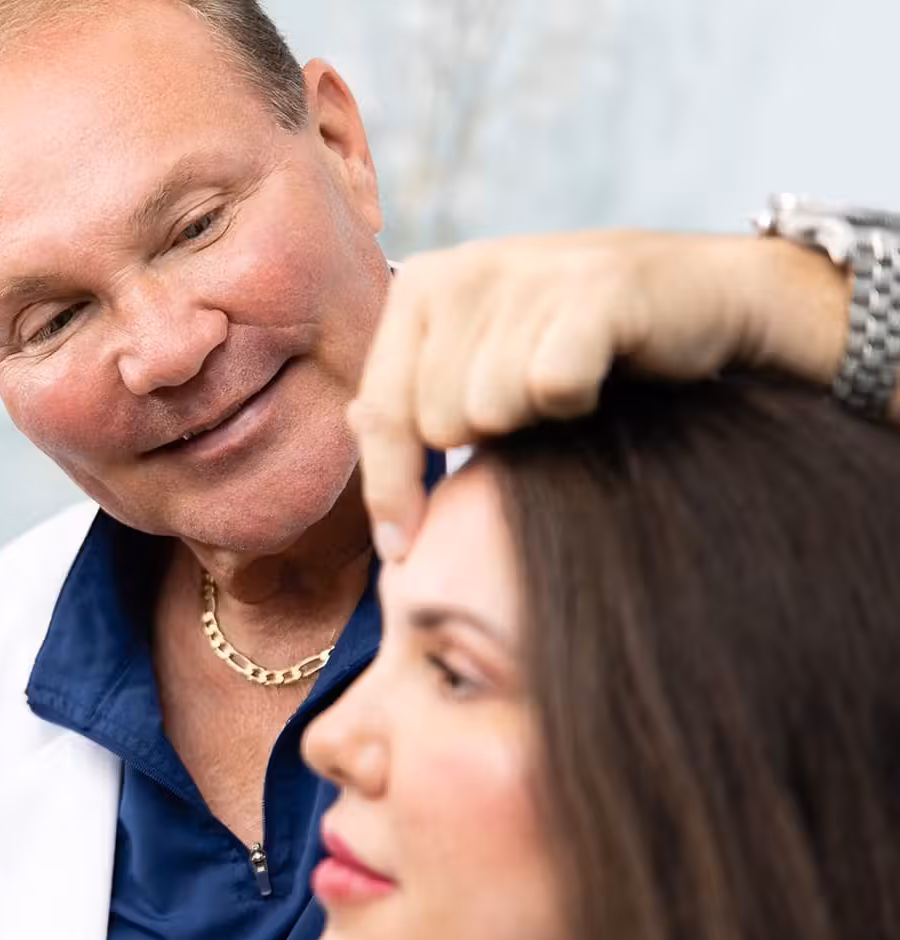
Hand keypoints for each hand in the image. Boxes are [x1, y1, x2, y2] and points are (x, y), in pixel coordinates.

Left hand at [350, 230, 854, 558]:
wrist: (706, 300)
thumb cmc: (583, 347)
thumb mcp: (484, 366)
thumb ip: (416, 397)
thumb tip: (356, 424)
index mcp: (423, 285)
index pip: (381, 413)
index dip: (389, 490)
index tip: (402, 549)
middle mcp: (465, 268)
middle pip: (435, 421)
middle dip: (484, 438)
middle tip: (534, 406)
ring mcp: (528, 272)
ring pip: (491, 410)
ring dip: (536, 420)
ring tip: (567, 383)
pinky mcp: (593, 288)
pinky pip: (550, 389)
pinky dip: (579, 401)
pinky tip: (601, 375)